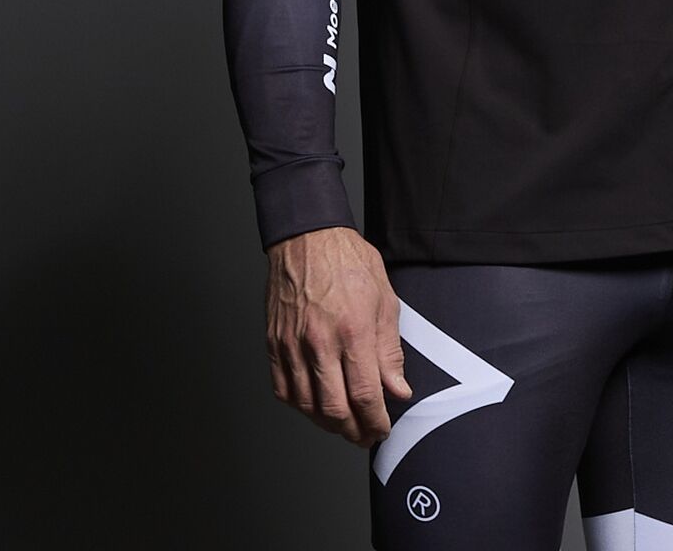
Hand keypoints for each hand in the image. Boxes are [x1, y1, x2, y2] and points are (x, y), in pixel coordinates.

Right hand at [265, 225, 412, 444]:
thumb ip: (390, 350)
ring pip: (307, 405)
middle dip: (353, 431)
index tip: (381, 428)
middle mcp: (320, 341)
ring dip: (327, 423)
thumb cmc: (347, 260)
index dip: (376, 421)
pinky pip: (283, 389)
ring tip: (343, 423)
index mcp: (353, 329)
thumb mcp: (384, 299)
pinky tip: (314, 404)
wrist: (307, 237)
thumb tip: (397, 389)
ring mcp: (293, 344)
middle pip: (334, 409)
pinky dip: (300, 406)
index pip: (366, 394)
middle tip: (364, 434)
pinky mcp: (274, 343)